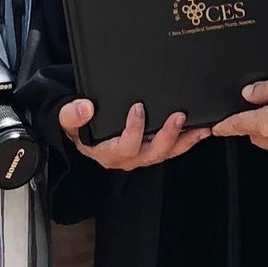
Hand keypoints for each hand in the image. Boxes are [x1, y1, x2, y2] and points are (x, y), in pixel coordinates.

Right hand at [58, 99, 208, 169]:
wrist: (80, 132)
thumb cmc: (77, 126)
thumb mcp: (66, 120)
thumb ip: (72, 114)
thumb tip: (86, 107)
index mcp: (106, 153)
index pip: (125, 146)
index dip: (134, 129)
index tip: (138, 107)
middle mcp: (127, 159)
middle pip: (152, 153)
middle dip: (167, 136)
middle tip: (178, 117)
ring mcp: (141, 156)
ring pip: (166, 153)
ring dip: (184, 141)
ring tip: (201, 128)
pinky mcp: (151, 149)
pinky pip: (171, 149)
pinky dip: (186, 140)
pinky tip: (200, 129)